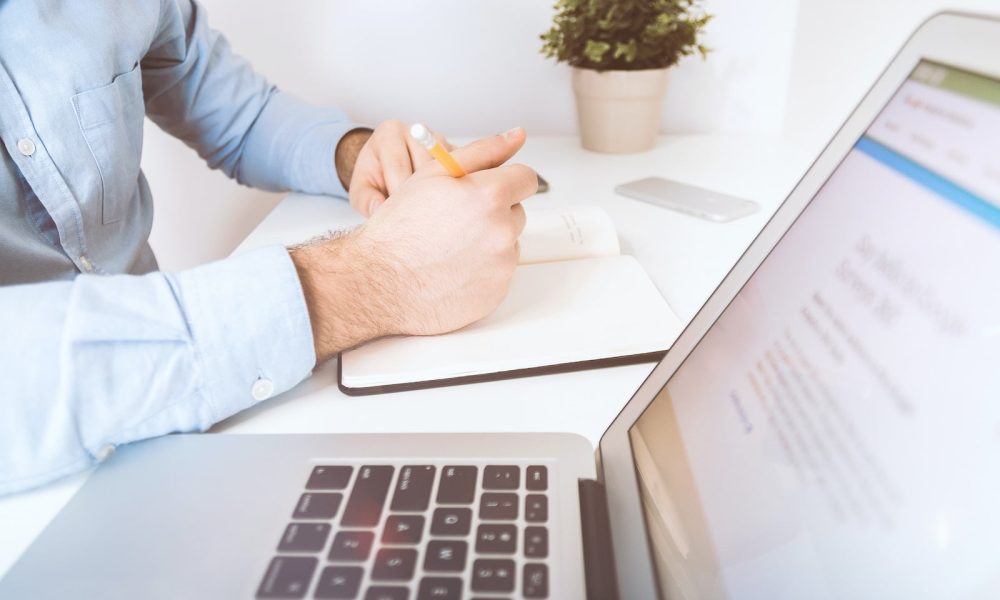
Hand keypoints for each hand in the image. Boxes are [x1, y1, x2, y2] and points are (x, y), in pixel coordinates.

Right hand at [292, 127, 535, 360]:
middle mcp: (503, 231)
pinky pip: (499, 273)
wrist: (380, 281)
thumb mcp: (435, 174)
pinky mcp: (497, 293)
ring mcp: (502, 265)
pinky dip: (482, 270)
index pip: (526, 178)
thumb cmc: (401, 226)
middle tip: (456, 220)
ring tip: (450, 247)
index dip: (505, 181)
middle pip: (517, 212)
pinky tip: (452, 269)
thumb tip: (517, 135)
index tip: (488, 189)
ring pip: (508, 244)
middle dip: (494, 212)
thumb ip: (483, 151)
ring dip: (489, 241)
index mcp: (490, 195)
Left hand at [344, 120, 451, 216]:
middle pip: (425, 166)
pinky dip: (453, 189)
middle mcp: (416, 130)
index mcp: (389, 133)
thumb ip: (366, 200)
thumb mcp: (360, 190)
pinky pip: (459, 171)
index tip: (398, 215)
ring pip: (445, 169)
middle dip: (420, 195)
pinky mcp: (455, 151)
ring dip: (439, 193)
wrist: (388, 167)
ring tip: (429, 212)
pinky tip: (442, 204)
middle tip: (416, 218)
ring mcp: (439, 139)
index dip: (399, 193)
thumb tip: (379, 210)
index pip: (398, 164)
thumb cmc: (374, 178)